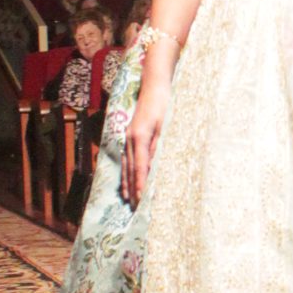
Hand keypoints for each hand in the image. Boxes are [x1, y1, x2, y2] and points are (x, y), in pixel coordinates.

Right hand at [121, 69, 170, 206]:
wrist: (154, 85)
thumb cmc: (164, 104)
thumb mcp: (166, 126)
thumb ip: (159, 146)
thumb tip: (153, 167)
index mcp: (140, 137)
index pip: (140, 166)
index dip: (140, 183)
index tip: (141, 198)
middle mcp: (130, 138)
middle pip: (130, 168)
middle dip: (132, 188)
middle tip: (135, 207)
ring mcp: (128, 136)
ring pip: (126, 164)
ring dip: (127, 182)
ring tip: (127, 199)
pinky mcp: (130, 134)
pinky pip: (127, 158)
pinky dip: (127, 171)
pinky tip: (127, 180)